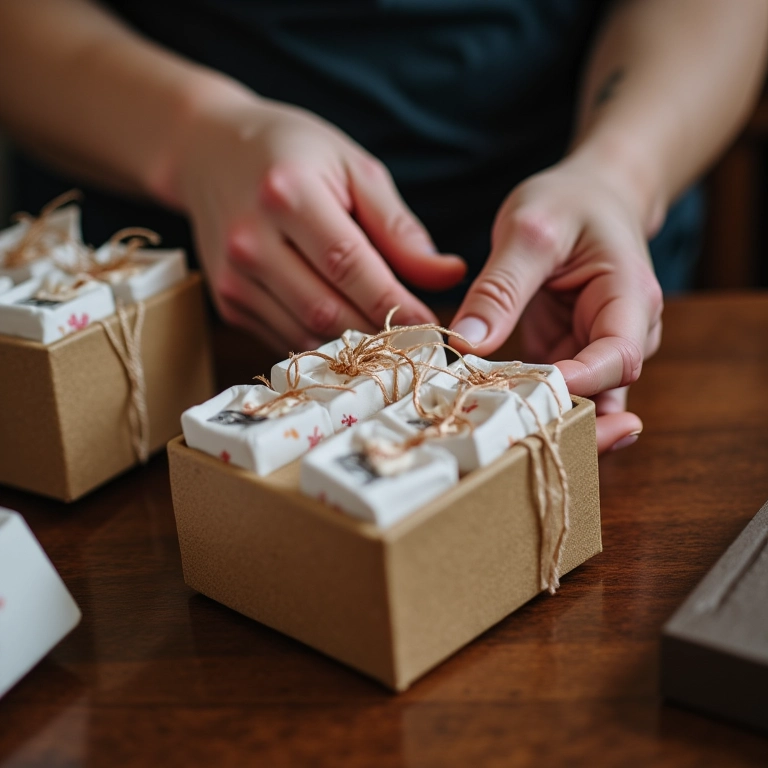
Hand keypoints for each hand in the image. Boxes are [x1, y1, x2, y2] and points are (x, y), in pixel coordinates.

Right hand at [169, 90, 465, 350]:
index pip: (348, 265)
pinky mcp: (227, 303)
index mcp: (286, 194)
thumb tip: (449, 274)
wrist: (209, 151)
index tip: (432, 326)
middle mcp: (250, 241)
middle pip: (326, 310)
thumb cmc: (292, 153)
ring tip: (390, 343)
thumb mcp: (353, 168)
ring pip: (306, 336)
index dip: (394, 304)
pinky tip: (349, 334)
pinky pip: (285, 339)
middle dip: (379, 335)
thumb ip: (398, 227)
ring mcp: (233, 278)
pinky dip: (323, 345)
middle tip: (419, 342)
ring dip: (354, 349)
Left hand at [449, 151, 662, 452]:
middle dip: (561, 420)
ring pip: (581, 405)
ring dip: (541, 420)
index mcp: (630, 299)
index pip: (618, 357)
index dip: (581, 382)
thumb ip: (500, 287)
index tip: (531, 391)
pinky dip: (526, 406)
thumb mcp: (528, 230)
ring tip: (493, 437)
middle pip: (604, 396)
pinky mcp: (568, 357)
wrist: (588, 197)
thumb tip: (467, 344)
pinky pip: (554, 395)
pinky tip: (490, 418)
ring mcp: (595, 351)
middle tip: (508, 441)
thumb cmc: (568, 203)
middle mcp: (624, 334)